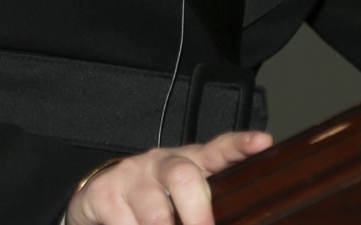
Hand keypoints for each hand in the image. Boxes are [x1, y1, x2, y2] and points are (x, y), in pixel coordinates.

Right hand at [64, 130, 271, 224]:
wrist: (98, 200)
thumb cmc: (153, 203)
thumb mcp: (182, 200)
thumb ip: (206, 204)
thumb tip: (238, 219)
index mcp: (189, 162)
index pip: (219, 148)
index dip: (240, 145)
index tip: (262, 142)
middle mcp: (162, 163)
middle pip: (185, 176)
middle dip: (198, 214)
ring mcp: (132, 175)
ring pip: (154, 211)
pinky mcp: (104, 193)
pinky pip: (123, 222)